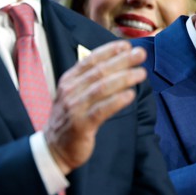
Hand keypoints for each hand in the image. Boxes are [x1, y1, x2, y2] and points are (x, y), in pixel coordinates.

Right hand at [44, 40, 146, 174]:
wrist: (53, 148)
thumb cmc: (70, 119)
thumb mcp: (73, 94)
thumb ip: (90, 80)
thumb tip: (116, 64)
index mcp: (69, 81)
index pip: (90, 60)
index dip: (109, 51)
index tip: (126, 45)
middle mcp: (70, 91)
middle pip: (99, 71)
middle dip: (122, 61)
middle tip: (140, 54)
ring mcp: (74, 108)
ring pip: (102, 88)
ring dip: (124, 78)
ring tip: (141, 73)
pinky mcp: (81, 125)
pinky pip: (101, 110)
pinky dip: (117, 101)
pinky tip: (130, 95)